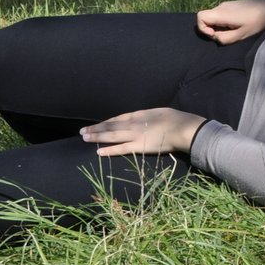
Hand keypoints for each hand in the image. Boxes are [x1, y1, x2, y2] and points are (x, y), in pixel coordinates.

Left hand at [82, 108, 204, 156]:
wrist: (182, 128)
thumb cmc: (175, 119)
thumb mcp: (159, 112)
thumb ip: (148, 117)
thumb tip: (144, 120)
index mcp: (139, 115)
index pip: (117, 119)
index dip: (105, 122)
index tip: (96, 125)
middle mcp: (133, 124)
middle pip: (110, 126)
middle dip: (96, 129)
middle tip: (82, 132)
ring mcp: (135, 135)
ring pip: (112, 136)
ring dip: (97, 137)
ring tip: (85, 138)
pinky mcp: (139, 147)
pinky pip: (121, 148)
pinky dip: (109, 150)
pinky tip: (98, 151)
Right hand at [196, 0, 264, 43]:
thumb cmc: (257, 21)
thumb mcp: (241, 35)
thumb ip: (224, 38)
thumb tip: (215, 37)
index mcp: (221, 13)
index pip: (200, 17)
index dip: (203, 28)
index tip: (215, 34)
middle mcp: (221, 6)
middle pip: (206, 18)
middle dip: (212, 29)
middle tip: (227, 34)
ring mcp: (225, 5)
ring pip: (213, 17)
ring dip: (219, 27)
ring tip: (234, 30)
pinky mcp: (231, 5)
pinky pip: (220, 15)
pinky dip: (223, 22)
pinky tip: (237, 25)